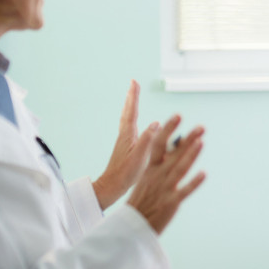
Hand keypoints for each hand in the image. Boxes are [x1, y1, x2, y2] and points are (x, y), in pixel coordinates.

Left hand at [93, 81, 153, 209]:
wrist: (111, 186)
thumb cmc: (125, 174)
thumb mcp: (139, 157)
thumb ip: (147, 140)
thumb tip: (156, 123)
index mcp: (128, 135)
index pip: (132, 111)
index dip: (134, 96)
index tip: (134, 82)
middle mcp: (125, 135)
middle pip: (128, 111)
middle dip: (132, 97)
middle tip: (133, 84)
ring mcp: (124, 141)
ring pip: (128, 118)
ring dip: (132, 107)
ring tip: (134, 98)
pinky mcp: (125, 147)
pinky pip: (130, 127)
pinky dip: (133, 119)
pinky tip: (137, 124)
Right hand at [126, 114, 205, 233]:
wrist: (132, 224)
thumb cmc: (143, 199)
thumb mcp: (149, 177)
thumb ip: (162, 161)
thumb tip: (177, 144)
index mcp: (150, 168)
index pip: (159, 144)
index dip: (168, 129)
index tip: (178, 115)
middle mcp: (158, 175)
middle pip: (174, 154)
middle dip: (188, 139)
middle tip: (202, 127)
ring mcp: (165, 188)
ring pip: (180, 168)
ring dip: (191, 155)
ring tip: (201, 142)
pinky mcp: (171, 202)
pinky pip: (184, 191)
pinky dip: (194, 182)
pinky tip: (204, 174)